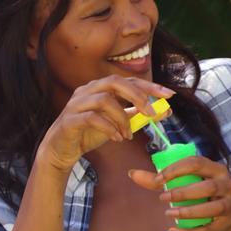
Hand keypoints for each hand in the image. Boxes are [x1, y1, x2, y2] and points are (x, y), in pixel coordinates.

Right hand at [37, 76, 173, 174]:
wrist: (61, 150)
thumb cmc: (89, 133)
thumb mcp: (118, 124)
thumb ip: (138, 116)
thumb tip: (165, 111)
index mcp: (98, 88)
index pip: (126, 80)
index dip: (149, 86)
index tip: (169, 95)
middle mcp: (86, 91)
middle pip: (114, 82)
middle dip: (136, 96)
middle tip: (150, 113)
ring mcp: (75, 104)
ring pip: (104, 100)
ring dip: (122, 118)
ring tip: (128, 135)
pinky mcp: (69, 120)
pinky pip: (92, 118)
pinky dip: (108, 128)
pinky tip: (117, 138)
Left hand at [128, 156, 230, 230]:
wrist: (230, 210)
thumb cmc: (201, 190)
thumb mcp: (184, 181)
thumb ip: (157, 179)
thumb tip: (132, 173)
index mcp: (214, 169)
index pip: (196, 163)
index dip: (175, 170)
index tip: (158, 179)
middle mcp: (226, 185)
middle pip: (208, 187)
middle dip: (183, 193)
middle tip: (162, 197)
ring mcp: (229, 205)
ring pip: (214, 208)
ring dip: (189, 212)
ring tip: (169, 213)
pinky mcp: (226, 223)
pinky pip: (209, 230)